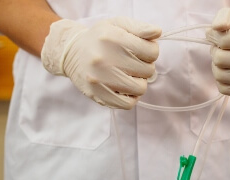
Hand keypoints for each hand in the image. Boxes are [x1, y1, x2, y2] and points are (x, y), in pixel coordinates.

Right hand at [41, 17, 160, 108]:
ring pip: (140, 88)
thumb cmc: (100, 39)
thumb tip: (158, 32)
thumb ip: (140, 28)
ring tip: (128, 75)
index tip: (141, 51)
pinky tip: (125, 88)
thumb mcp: (118, 25)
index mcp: (113, 38)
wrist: (72, 53)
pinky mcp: (98, 95)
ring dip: (138, 82)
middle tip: (132, 63)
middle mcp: (105, 59)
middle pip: (148, 70)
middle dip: (144, 66)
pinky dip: (131, 97)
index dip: (151, 51)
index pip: (152, 51)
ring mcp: (100, 80)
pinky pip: (127, 104)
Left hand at [206, 8, 229, 98]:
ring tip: (226, 60)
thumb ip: (225, 17)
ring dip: (217, 67)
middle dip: (216, 52)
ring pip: (219, 76)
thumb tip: (216, 28)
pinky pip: (223, 89)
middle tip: (223, 49)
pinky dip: (221, 80)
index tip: (216, 35)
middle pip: (220, 60)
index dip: (214, 36)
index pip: (224, 40)